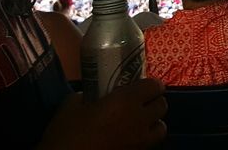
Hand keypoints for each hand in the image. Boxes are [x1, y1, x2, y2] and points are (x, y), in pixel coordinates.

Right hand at [39, 78, 167, 149]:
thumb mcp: (70, 106)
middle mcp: (139, 120)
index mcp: (126, 101)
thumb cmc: (65, 134)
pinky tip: (130, 137)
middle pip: (162, 105)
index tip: (142, 85)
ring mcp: (140, 141)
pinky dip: (145, 138)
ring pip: (161, 127)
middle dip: (154, 101)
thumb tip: (93, 95)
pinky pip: (150, 144)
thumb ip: (87, 95)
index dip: (150, 84)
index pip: (154, 86)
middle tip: (140, 102)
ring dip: (153, 122)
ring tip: (139, 121)